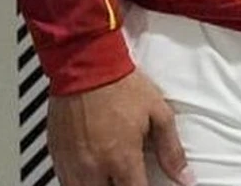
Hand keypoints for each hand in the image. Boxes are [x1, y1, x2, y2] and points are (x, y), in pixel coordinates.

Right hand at [47, 71, 193, 185]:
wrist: (87, 66)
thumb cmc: (121, 86)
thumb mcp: (159, 114)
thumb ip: (171, 150)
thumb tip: (185, 176)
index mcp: (121, 158)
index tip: (148, 184)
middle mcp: (93, 166)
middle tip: (128, 176)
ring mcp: (71, 163)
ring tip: (111, 176)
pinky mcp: (56, 155)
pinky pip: (64, 181)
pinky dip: (78, 182)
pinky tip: (91, 173)